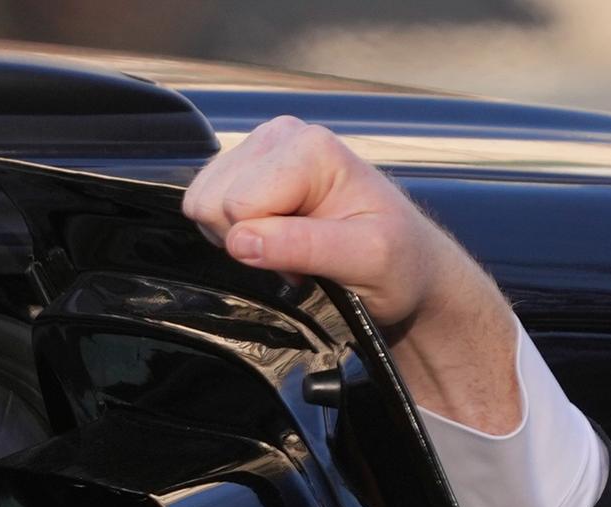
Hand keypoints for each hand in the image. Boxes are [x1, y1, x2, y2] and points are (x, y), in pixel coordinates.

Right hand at [183, 115, 526, 431]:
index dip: (265, 246)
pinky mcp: (246, 171)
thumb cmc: (399, 260)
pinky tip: (278, 237)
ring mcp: (260, 151)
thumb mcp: (369, 259)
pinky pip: (206, 209)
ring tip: (293, 244)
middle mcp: (279, 137)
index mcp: (310, 147)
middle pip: (211, 201)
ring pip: (202, 205)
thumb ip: (305, 246)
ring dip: (242, 239)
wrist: (408, 264)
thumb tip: (241, 240)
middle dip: (249, 240)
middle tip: (301, 252)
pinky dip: (237, 234)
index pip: (238, 204)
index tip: (313, 255)